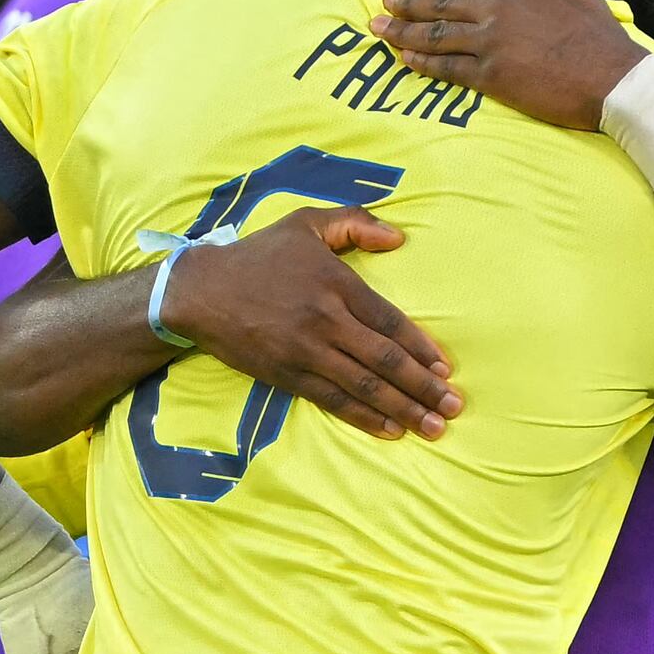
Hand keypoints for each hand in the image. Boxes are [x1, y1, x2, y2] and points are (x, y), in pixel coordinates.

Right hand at [162, 210, 455, 437]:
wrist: (200, 291)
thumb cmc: (258, 255)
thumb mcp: (305, 224)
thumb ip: (354, 223)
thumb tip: (399, 237)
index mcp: (335, 283)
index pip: (390, 320)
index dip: (421, 347)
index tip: (446, 368)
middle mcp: (325, 320)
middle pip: (385, 360)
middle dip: (423, 387)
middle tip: (453, 408)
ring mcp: (306, 351)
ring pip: (364, 387)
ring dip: (403, 409)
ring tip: (433, 427)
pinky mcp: (287, 375)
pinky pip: (333, 401)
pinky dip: (364, 418)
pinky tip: (391, 430)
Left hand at [377, 0, 645, 132]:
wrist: (614, 78)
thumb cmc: (602, 38)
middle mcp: (498, 5)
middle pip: (443, 4)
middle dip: (408, 4)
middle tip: (384, 2)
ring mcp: (490, 40)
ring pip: (436, 34)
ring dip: (402, 32)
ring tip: (379, 30)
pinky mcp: (489, 74)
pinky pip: (445, 67)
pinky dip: (421, 63)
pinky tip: (404, 60)